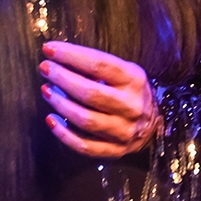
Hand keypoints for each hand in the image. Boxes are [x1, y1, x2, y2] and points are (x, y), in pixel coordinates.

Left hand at [39, 40, 158, 158]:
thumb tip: (60, 58)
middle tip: (45, 68)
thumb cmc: (131, 91)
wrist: (156, 123)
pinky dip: (64, 134)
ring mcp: (123, 131)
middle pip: (90, 93)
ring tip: (46, 90)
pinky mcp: (115, 150)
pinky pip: (85, 146)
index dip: (71, 56)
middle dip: (62, 78)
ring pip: (86, 120)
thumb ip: (99, 67)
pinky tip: (51, 120)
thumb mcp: (126, 72)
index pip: (99, 64)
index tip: (49, 49)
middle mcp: (131, 106)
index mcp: (134, 80)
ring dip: (61, 104)